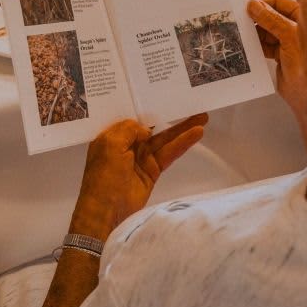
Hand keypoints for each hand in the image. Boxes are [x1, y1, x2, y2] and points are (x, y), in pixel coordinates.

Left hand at [68, 114, 206, 241]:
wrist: (106, 213)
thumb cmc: (103, 177)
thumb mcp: (110, 145)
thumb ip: (129, 129)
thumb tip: (147, 130)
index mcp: (110, 136)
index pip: (131, 117)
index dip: (145, 105)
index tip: (162, 92)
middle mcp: (126, 145)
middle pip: (152, 126)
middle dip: (170, 116)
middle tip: (190, 104)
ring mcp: (140, 159)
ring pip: (164, 139)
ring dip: (182, 129)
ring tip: (202, 116)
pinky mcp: (152, 171)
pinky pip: (169, 154)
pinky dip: (182, 144)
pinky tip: (196, 133)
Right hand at [247, 0, 304, 107]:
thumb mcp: (289, 36)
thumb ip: (271, 19)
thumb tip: (254, 5)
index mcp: (305, 19)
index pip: (282, 3)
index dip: (265, 3)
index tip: (248, 6)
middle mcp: (297, 29)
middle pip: (273, 16)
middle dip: (257, 18)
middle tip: (240, 19)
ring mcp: (289, 43)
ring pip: (267, 31)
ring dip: (255, 32)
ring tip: (241, 32)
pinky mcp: (281, 57)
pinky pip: (266, 46)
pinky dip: (256, 45)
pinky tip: (247, 45)